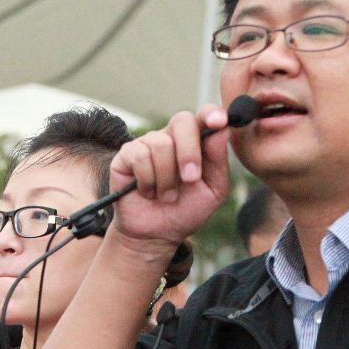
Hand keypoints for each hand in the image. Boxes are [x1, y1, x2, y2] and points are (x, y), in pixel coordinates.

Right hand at [107, 107, 234, 248]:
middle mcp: (172, 137)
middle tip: (190, 179)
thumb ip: (219, 161)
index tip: (219, 121)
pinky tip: (147, 192)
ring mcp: (148, 144)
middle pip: (182, 121)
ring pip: (161, 144)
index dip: (212, 113)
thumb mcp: (213, 191)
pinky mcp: (126, 155)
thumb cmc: (186, 210)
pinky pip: (139, 157)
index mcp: (197, 142)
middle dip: (189, 152)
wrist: (156, 234)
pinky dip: (147, 181)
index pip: (205, 116)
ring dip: (167, 178)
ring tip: (167, 195)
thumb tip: (222, 131)